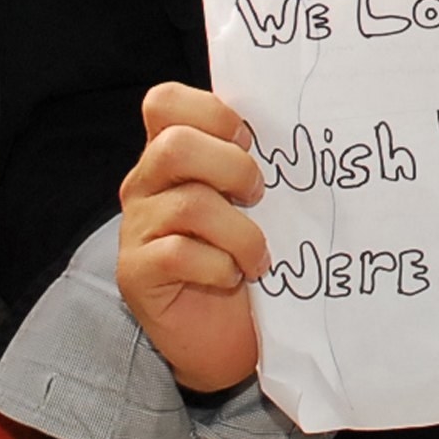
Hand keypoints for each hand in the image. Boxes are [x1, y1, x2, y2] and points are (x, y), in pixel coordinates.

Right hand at [120, 81, 269, 392]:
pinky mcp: (136, 273)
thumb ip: (254, 165)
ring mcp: (137, 228)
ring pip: (188, 205)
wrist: (224, 336)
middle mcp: (146, 184)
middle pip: (175, 146)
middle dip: (232, 168)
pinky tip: (233, 277)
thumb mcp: (251, 203)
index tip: (247, 139)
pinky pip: (178, 255)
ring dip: (241, 231)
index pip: (165, 102)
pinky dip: (219, 266)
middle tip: (259, 195)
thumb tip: (302, 136)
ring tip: (260, 255)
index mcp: (172, 155)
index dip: (211, 111)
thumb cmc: (245, 258)